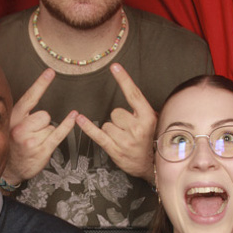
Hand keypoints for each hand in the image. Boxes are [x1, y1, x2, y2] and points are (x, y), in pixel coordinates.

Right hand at [7, 68, 78, 184]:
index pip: (29, 97)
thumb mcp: (12, 125)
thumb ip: (23, 113)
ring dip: (47, 133)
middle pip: (44, 114)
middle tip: (34, 133)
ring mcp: (31, 140)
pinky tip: (73, 117)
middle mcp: (20, 128)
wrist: (10, 168)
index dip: (41, 84)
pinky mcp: (42, 150)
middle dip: (43, 123)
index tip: (50, 72)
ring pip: (50, 126)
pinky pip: (58, 134)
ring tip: (36, 142)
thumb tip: (36, 95)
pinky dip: (67, 125)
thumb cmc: (13, 145)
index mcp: (14, 118)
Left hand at [76, 63, 155, 177]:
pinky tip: (80, 119)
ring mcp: (125, 140)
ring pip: (107, 124)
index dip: (124, 79)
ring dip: (112, 131)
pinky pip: (98, 135)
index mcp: (148, 118)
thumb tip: (128, 89)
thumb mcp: (152, 122)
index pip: (133, 94)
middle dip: (120, 120)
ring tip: (123, 139)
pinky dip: (88, 128)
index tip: (114, 67)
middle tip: (129, 130)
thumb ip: (140, 109)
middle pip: (116, 112)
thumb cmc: (150, 141)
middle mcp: (137, 129)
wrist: (151, 166)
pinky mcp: (115, 150)